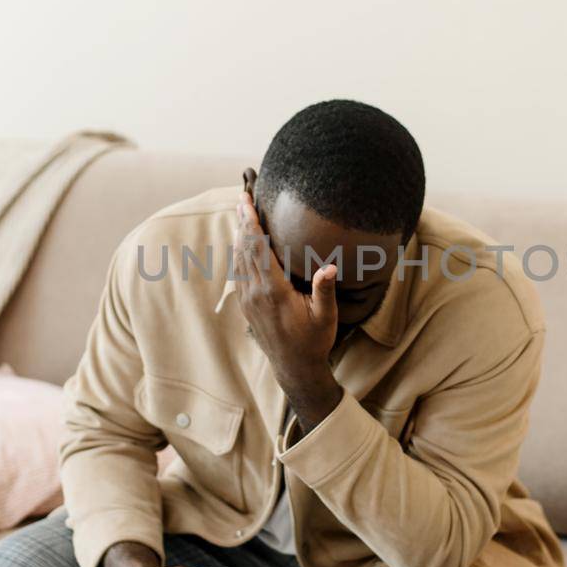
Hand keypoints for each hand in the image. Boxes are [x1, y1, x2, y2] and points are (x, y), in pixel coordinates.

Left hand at [232, 189, 344, 429]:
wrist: (294, 368)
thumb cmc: (313, 341)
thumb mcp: (325, 317)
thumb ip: (324, 291)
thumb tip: (328, 268)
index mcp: (274, 291)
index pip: (258, 250)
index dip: (252, 225)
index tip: (248, 204)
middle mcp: (255, 293)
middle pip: (244, 249)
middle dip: (243, 222)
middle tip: (243, 198)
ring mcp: (248, 299)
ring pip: (238, 259)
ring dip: (240, 235)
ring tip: (242, 213)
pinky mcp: (246, 305)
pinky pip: (238, 272)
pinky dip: (240, 252)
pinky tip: (243, 243)